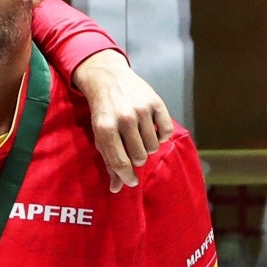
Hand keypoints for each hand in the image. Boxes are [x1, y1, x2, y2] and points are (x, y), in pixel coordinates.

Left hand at [72, 50, 174, 192]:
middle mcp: (124, 119)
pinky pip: (166, 132)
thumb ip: (109, 161)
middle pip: (139, 156)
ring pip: (153, 146)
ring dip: (148, 148)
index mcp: (105, 129)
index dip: (127, 176)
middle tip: (132, 151)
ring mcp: (142, 109)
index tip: (131, 182)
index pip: (120, 162)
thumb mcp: (100, 136)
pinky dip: (161, 136)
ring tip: (140, 140)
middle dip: (137, 159)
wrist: (108, 78)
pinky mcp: (156, 102)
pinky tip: (152, 131)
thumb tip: (117, 188)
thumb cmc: (103, 112)